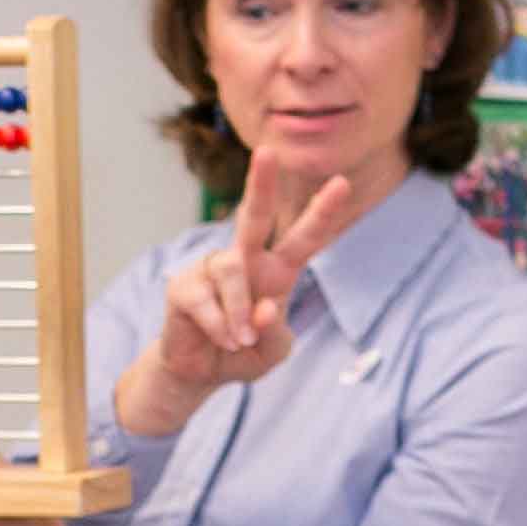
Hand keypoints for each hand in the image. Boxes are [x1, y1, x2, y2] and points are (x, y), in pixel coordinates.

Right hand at [115, 149, 363, 436]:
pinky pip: (205, 300)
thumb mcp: (272, 353)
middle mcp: (244, 260)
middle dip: (261, 184)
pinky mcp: (183, 286)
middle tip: (267, 151)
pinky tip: (221, 339)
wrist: (200, 373)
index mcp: (276, 272)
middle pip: (253, 216)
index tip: (343, 182)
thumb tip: (265, 308)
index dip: (322, 213)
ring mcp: (210, 269)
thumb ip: (275, 334)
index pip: (303, 239)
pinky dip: (219, 327)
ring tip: (238, 341)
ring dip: (238, 313)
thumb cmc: (242, 354)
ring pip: (232, 270)